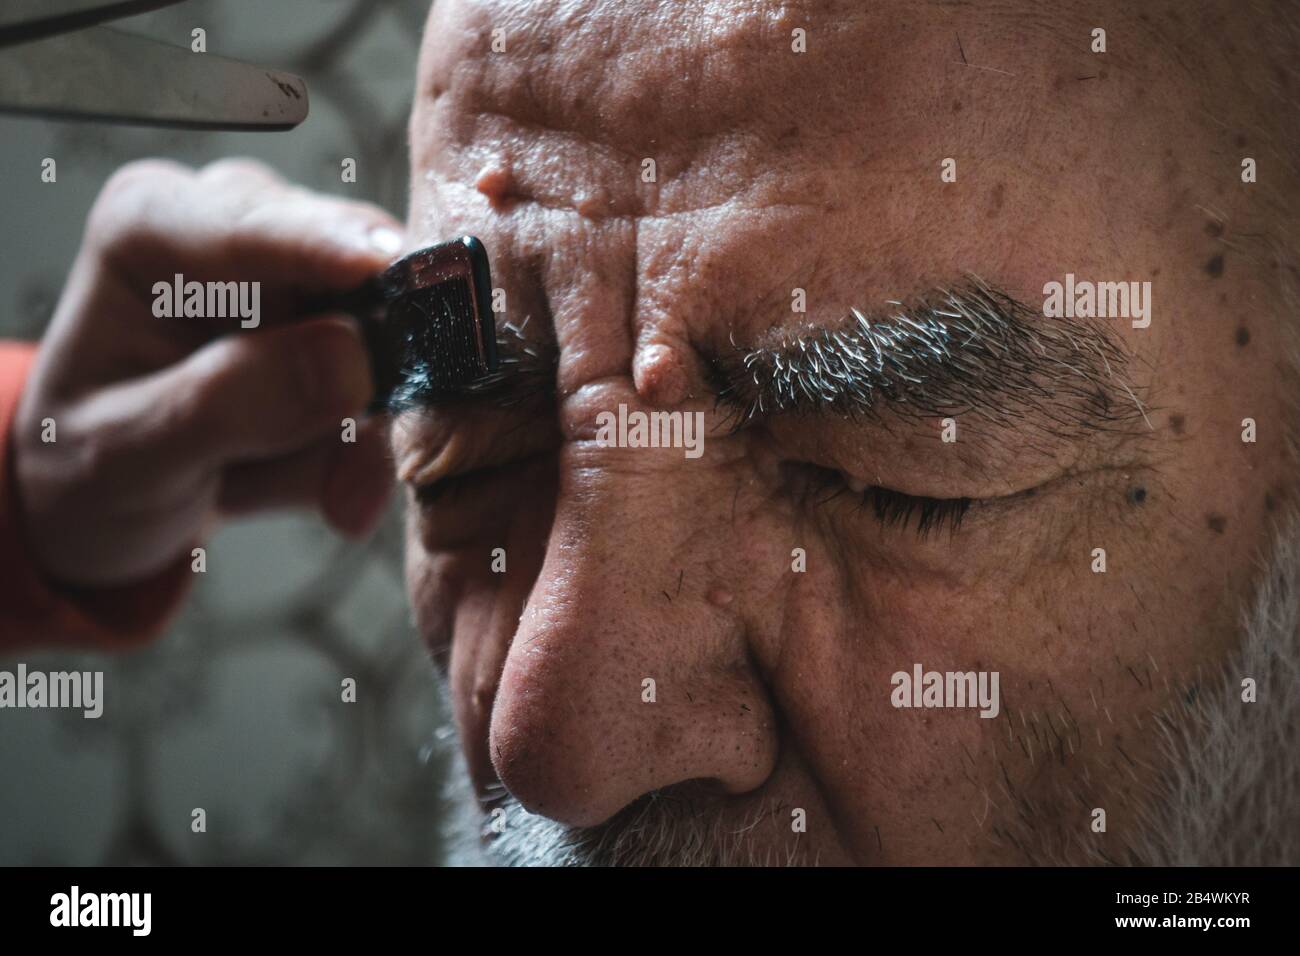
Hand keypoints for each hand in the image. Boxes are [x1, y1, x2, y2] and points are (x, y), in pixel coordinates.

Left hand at [12, 158, 401, 587]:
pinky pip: (395, 387)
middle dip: (367, 369)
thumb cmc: (91, 461)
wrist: (111, 503)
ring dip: (362, 432)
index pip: (255, 225)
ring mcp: (304, 276)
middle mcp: (240, 228)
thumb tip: (354, 359)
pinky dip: (368, 451)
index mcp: (153, 223)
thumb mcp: (133, 450)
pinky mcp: (348, 330)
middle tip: (352, 474)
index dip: (329, 248)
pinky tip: (328, 494)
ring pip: (389, 333)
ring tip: (309, 494)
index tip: (390, 266)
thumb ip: (231, 401)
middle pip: (352, 262)